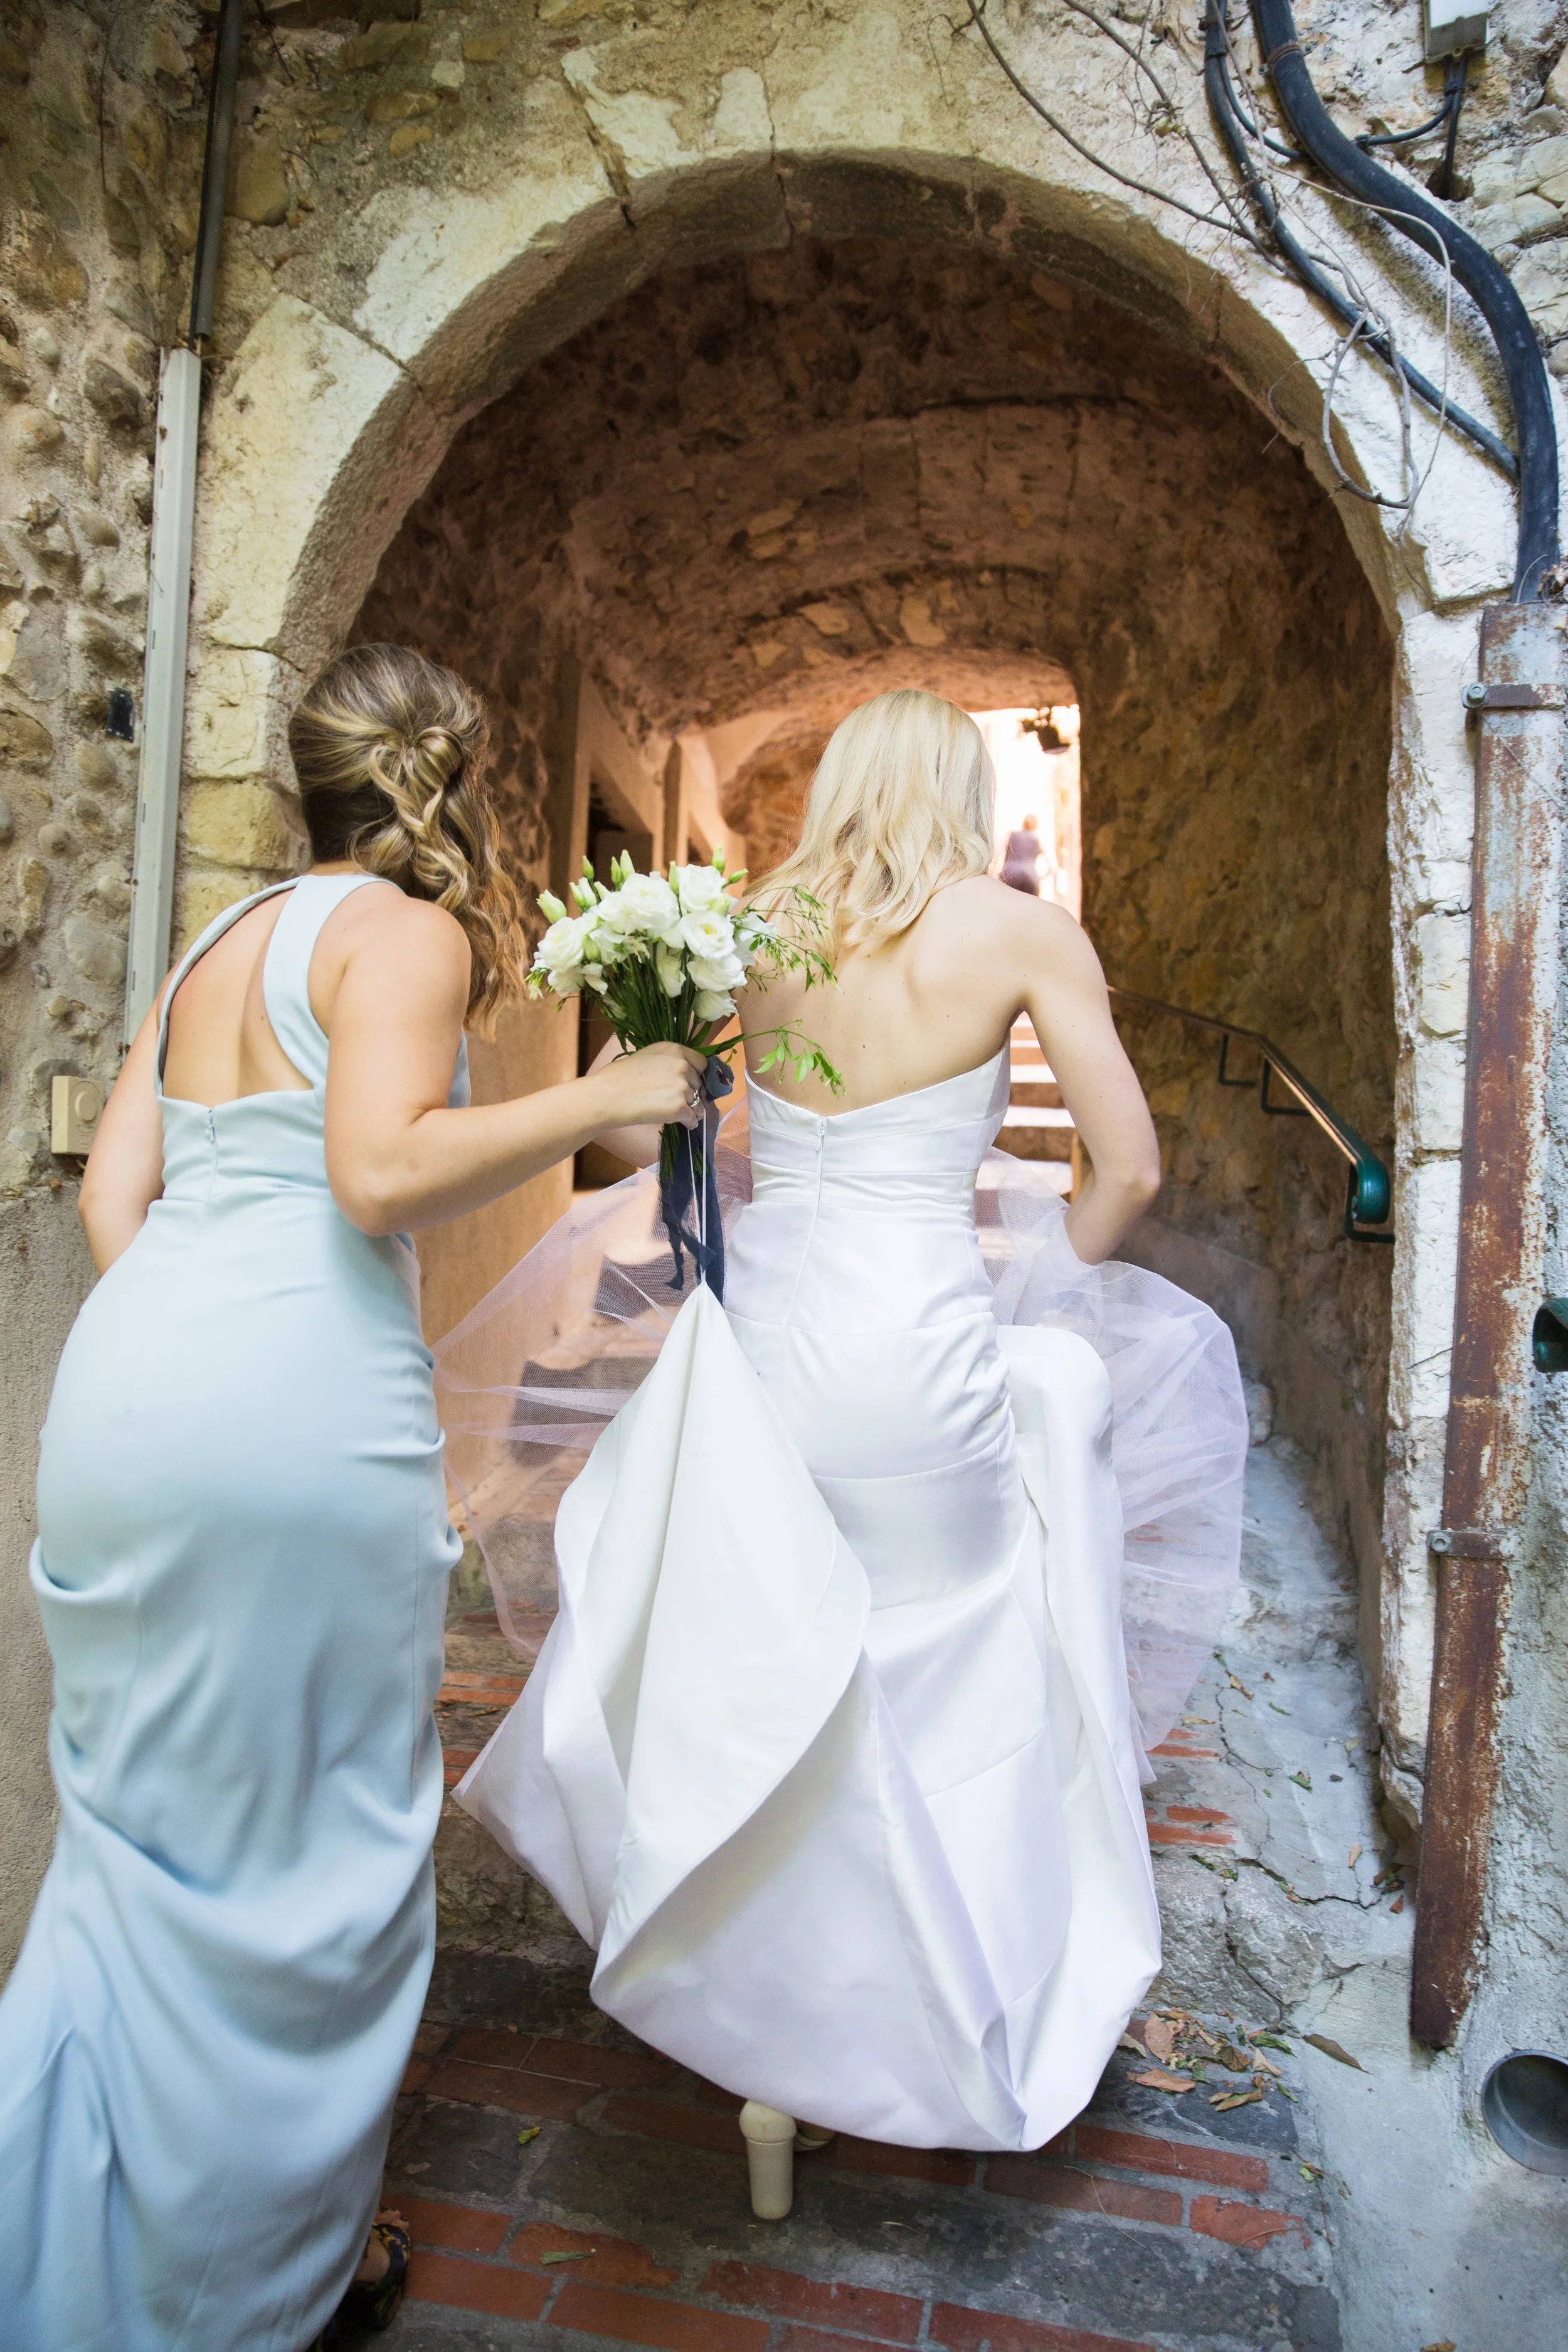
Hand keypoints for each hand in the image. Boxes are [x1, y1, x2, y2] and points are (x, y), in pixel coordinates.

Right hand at [592, 1041, 707, 1131]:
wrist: (608, 1095)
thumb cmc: (619, 1076)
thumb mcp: (647, 1056)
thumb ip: (668, 1062)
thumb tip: (681, 1072)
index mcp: (675, 1050)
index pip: (701, 1062)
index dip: (697, 1074)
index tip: (691, 1082)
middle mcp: (683, 1065)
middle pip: (699, 1084)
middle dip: (692, 1092)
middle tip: (678, 1100)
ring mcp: (683, 1087)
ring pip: (698, 1102)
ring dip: (692, 1109)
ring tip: (680, 1114)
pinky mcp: (680, 1107)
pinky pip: (692, 1118)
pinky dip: (689, 1122)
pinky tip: (682, 1123)